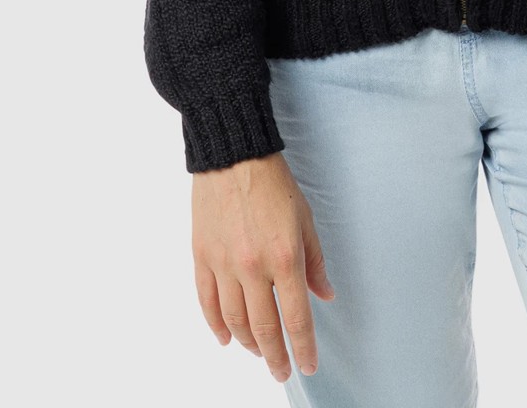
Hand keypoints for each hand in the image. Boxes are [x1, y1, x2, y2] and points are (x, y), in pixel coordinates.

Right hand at [191, 151, 334, 383]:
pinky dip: (216, 325)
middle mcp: (253, 267)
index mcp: (284, 257)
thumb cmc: (273, 183)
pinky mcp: (202, 256)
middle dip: (275, 356)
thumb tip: (324, 294)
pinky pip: (207, 301)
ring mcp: (224, 264)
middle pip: (264, 328)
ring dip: (248, 343)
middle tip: (281, 371)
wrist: (234, 155)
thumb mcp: (305, 219)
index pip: (296, 318)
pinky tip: (226, 338)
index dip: (303, 348)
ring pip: (234, 321)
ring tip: (259, 352)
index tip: (307, 366)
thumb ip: (314, 262)